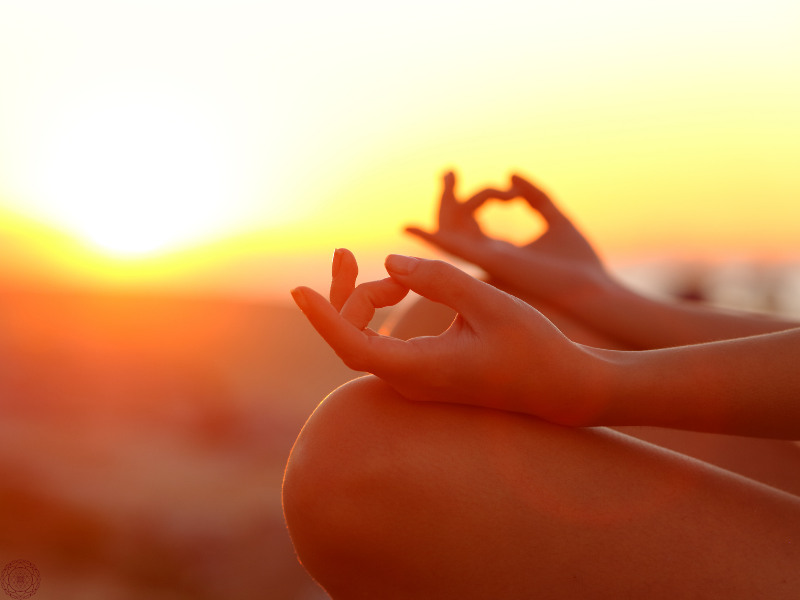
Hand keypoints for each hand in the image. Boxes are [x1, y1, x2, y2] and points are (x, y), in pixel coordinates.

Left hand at [291, 251, 607, 425]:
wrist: (562, 387)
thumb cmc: (534, 348)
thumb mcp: (489, 305)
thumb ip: (438, 280)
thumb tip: (392, 262)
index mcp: (420, 369)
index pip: (351, 345)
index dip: (323, 316)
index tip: (298, 289)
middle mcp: (409, 381)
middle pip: (351, 336)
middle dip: (346, 293)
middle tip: (343, 252)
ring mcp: (414, 381)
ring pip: (365, 338)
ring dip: (369, 299)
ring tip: (400, 275)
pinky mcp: (424, 373)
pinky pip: (382, 342)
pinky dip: (381, 312)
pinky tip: (397, 288)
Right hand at [407, 172, 614, 308]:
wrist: (595, 290)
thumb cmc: (580, 263)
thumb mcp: (556, 218)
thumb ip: (534, 196)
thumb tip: (511, 174)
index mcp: (501, 252)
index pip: (472, 224)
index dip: (479, 197)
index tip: (509, 190)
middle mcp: (487, 259)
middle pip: (454, 227)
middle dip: (449, 197)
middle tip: (450, 171)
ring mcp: (487, 263)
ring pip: (451, 232)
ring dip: (448, 202)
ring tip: (451, 175)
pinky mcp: (492, 263)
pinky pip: (453, 249)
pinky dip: (431, 238)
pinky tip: (410, 228)